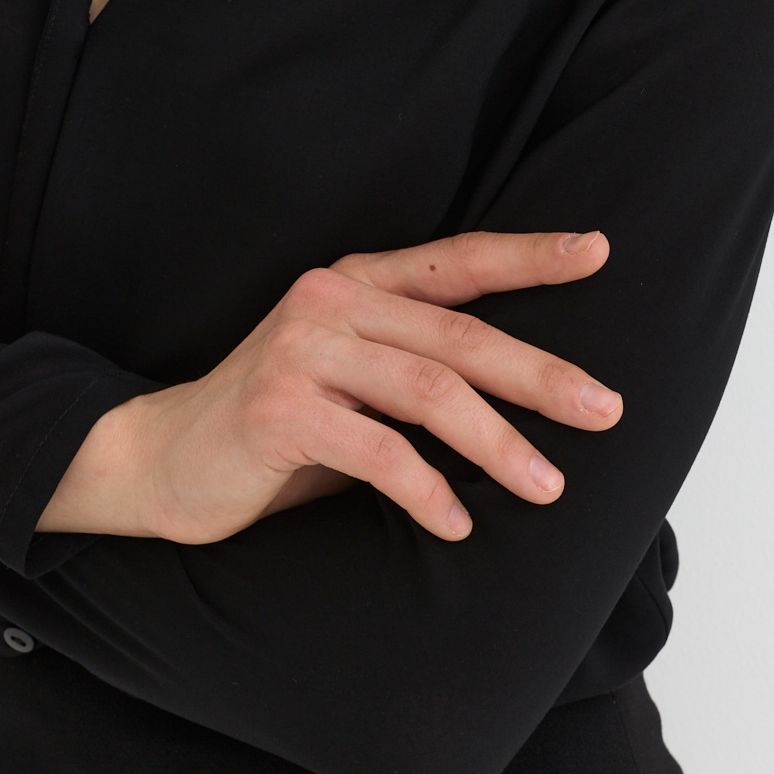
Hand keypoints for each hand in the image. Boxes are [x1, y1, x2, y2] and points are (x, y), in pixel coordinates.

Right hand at [38, 228, 618, 543]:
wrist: (167, 458)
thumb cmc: (281, 423)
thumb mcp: (354, 374)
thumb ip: (418, 364)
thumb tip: (534, 390)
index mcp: (357, 281)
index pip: (459, 261)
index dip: (530, 255)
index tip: (598, 250)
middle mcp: (331, 300)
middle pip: (460, 335)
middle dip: (540, 375)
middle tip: (605, 410)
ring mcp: (302, 351)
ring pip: (429, 392)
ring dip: (498, 443)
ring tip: (546, 485)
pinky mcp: (280, 410)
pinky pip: (377, 451)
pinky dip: (427, 489)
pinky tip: (457, 523)